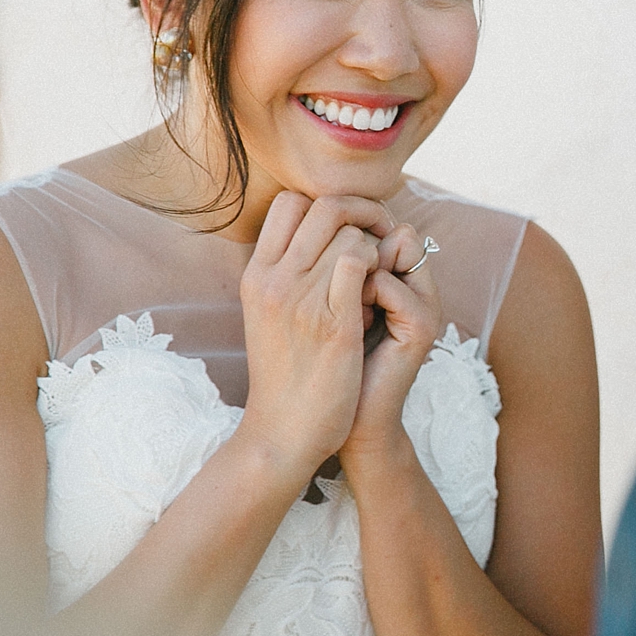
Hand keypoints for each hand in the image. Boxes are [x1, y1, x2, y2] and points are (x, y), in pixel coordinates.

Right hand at [238, 193, 395, 483]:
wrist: (283, 432)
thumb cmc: (285, 374)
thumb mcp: (269, 315)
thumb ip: (288, 274)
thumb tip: (324, 239)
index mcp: (255, 275)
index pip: (289, 203)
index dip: (328, 206)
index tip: (350, 227)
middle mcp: (273, 280)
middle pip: (323, 206)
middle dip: (362, 214)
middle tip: (380, 238)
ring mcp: (300, 299)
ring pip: (348, 232)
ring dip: (374, 249)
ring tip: (375, 280)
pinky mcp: (332, 323)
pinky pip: (360, 262)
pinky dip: (379, 269)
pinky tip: (378, 298)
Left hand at [343, 225, 444, 464]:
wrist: (335, 421)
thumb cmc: (325, 363)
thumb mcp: (330, 305)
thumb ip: (339, 268)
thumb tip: (324, 227)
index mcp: (402, 280)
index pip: (386, 225)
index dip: (352, 236)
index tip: (331, 275)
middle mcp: (421, 288)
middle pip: (396, 231)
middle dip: (355, 250)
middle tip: (340, 294)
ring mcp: (426, 306)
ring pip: (391, 250)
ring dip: (354, 271)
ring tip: (345, 310)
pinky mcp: (422, 327)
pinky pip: (385, 283)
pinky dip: (358, 296)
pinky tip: (349, 326)